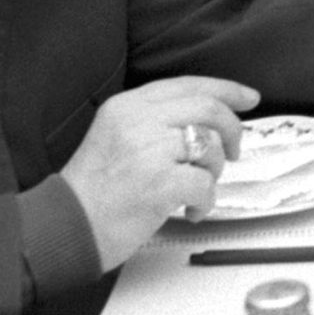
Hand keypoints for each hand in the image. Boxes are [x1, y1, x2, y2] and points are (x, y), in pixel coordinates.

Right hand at [60, 76, 257, 268]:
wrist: (64, 229)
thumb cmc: (95, 190)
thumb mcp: (116, 135)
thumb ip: (156, 120)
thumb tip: (214, 116)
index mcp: (127, 106)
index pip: (189, 85)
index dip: (226, 90)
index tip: (249, 98)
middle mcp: (137, 121)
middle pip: (209, 109)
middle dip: (232, 130)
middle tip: (234, 151)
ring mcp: (147, 151)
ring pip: (211, 146)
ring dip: (214, 171)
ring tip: (195, 188)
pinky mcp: (157, 183)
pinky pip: (205, 184)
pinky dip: (205, 201)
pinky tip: (191, 210)